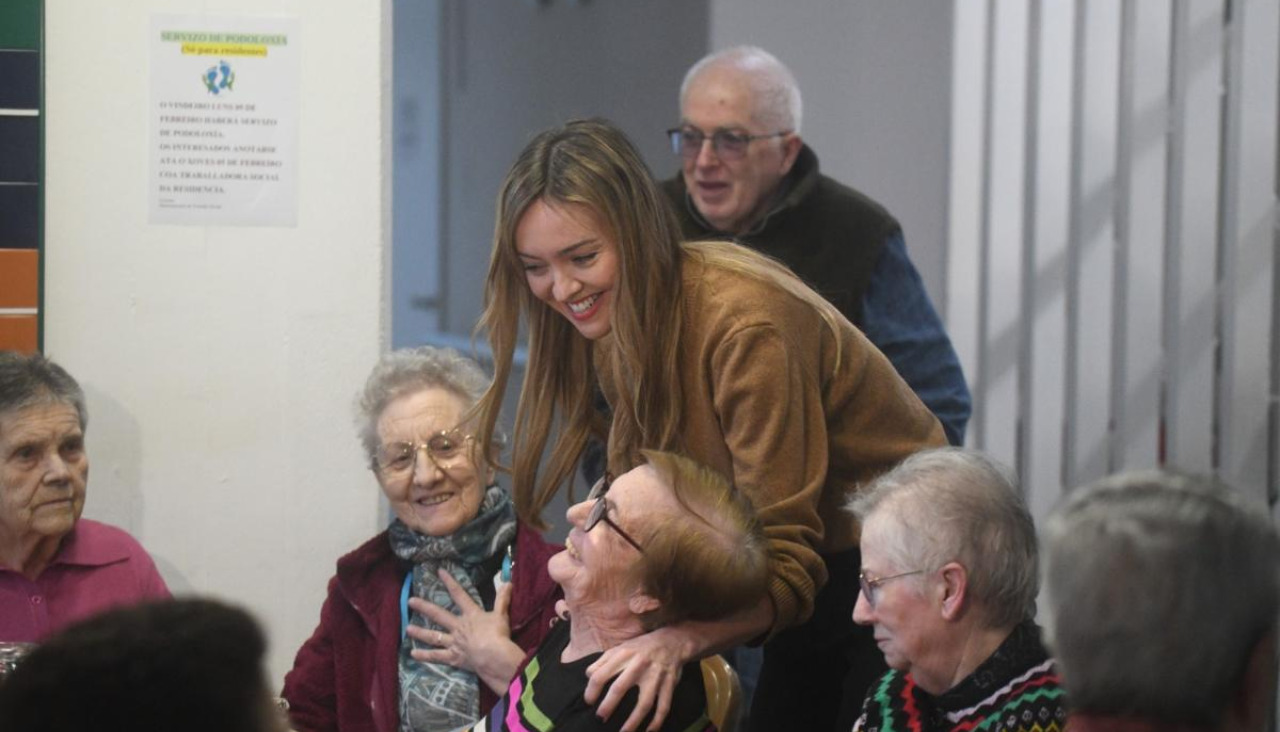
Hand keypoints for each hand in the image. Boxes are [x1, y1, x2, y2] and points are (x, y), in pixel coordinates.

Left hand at [406, 569, 526, 692]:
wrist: (493, 655)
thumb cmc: (498, 634)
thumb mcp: (501, 614)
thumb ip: (502, 599)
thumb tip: (508, 582)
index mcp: (471, 615)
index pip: (459, 594)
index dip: (449, 582)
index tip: (439, 572)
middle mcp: (458, 627)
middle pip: (438, 615)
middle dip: (424, 607)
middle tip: (410, 601)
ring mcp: (453, 642)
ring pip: (433, 636)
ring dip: (420, 632)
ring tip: (408, 629)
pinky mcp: (453, 658)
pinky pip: (436, 656)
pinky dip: (425, 656)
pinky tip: (413, 654)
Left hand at [584, 627, 694, 731]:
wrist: (673, 640)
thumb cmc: (641, 648)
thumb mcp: (621, 647)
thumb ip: (603, 661)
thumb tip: (588, 676)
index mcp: (624, 654)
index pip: (601, 674)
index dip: (592, 690)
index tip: (589, 702)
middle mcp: (639, 664)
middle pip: (620, 687)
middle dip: (608, 705)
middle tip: (600, 718)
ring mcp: (656, 676)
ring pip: (644, 703)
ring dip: (633, 721)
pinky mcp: (669, 684)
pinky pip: (664, 707)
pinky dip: (657, 721)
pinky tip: (649, 731)